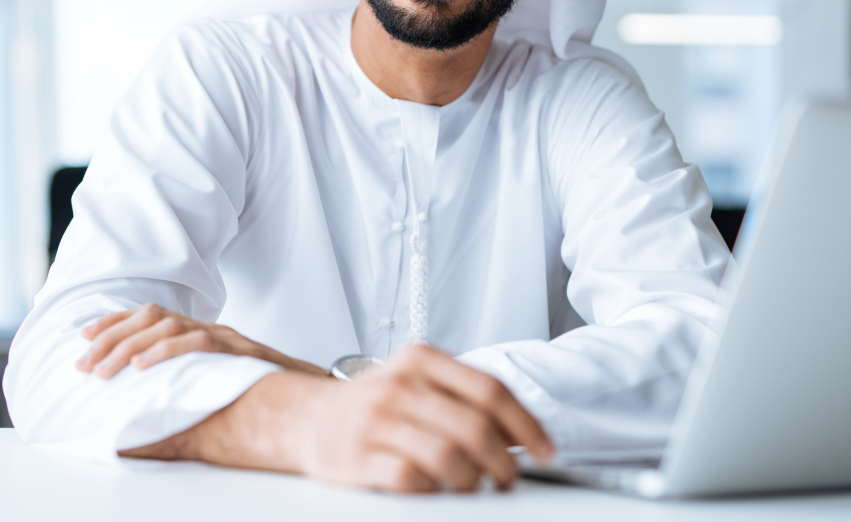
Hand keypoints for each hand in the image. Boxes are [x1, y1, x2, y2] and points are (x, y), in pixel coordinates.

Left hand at [75, 304, 327, 377]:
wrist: (312, 400)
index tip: (83, 335)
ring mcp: (227, 337)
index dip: (115, 322)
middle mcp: (212, 329)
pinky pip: (199, 342)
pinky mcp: (240, 350)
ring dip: (130, 346)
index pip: (152, 316)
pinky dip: (167, 350)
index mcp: (204, 334)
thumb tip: (139, 413)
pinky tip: (144, 364)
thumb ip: (184, 390)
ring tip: (103, 368)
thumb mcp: (216, 389)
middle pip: (152, 317)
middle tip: (83, 362)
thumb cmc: (264, 400)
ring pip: (169, 325)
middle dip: (111, 337)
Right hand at [125, 344, 552, 493]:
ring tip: (473, 486)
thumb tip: (520, 430)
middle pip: (475, 428)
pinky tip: (435, 489)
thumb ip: (462, 394)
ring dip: (473, 482)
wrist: (305, 419)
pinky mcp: (361, 458)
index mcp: (421, 360)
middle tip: (508, 478)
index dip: (526, 424)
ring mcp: (378, 422)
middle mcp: (400, 385)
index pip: (489, 390)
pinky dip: (434, 491)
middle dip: (505, 462)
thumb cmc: (371, 404)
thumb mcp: (415, 379)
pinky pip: (414, 481)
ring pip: (450, 458)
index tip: (545, 448)